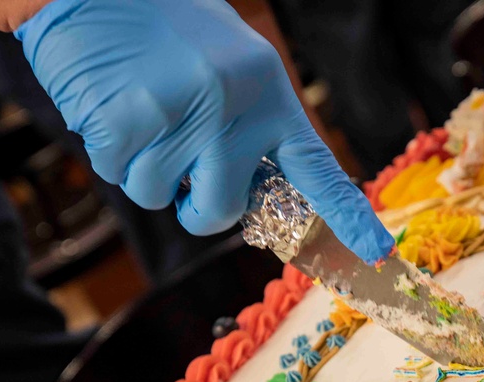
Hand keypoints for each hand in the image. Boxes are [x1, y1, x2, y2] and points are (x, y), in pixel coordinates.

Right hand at [15, 0, 393, 263]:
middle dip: (195, 206)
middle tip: (180, 172)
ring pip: (157, 195)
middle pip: (221, 210)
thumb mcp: (230, 65)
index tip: (376, 253)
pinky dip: (107, 150)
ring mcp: (182, 114)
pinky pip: (117, 173)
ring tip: (139, 110)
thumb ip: (248, 126)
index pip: (317, 169)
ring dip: (141, 168)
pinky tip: (109, 102)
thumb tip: (248, 194)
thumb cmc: (165, 26)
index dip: (346, 216)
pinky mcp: (127, 120)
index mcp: (269, 94)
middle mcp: (235, 107)